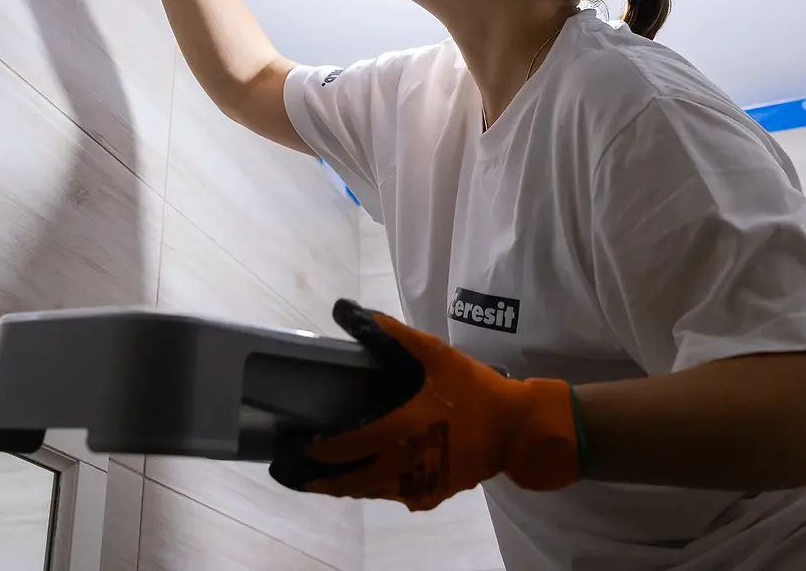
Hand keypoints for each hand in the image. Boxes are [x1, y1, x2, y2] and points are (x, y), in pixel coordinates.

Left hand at [269, 300, 580, 510]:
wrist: (517, 429)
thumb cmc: (474, 390)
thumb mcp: (434, 354)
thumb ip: (390, 334)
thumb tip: (347, 310)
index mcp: (400, 431)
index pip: (343, 448)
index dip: (314, 449)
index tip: (291, 443)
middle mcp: (403, 466)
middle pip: (347, 482)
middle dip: (314, 478)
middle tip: (288, 471)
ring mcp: (417, 485)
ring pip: (366, 491)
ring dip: (340, 485)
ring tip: (316, 476)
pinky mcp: (430, 494)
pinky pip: (390, 494)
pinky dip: (369, 486)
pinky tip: (361, 476)